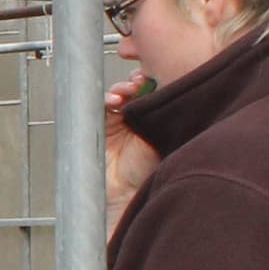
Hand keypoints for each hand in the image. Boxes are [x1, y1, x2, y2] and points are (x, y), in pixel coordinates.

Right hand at [102, 77, 160, 236]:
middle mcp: (138, 119)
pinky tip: (114, 100)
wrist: (125, 193)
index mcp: (157, 119)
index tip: (158, 76)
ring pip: (119, 94)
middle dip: (137, 81)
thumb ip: (165, 113)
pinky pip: (101, 105)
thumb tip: (168, 87)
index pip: (156, 91)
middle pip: (136, 89)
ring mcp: (118, 122)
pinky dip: (107, 98)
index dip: (155, 81)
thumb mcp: (163, 136)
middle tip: (141, 81)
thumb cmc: (147, 172)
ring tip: (128, 91)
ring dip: (122, 89)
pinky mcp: (100, 126)